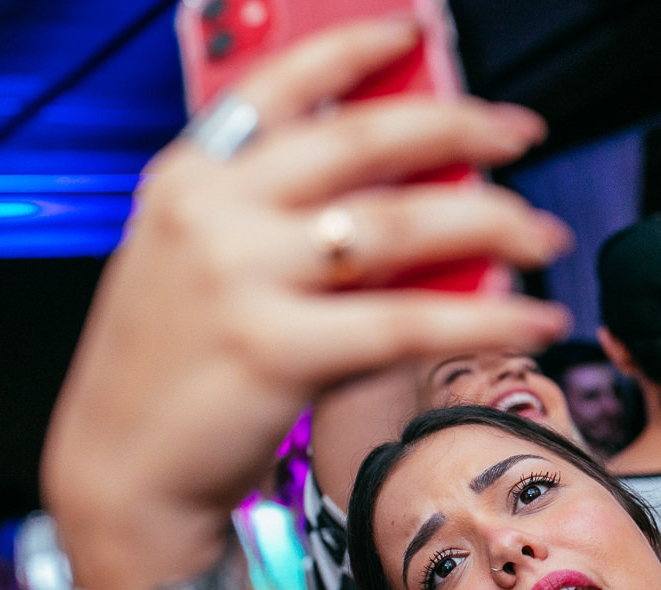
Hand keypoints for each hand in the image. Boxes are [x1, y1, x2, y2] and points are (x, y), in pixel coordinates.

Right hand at [42, 18, 572, 589]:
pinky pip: (409, 322)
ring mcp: (242, 278)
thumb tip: (403, 208)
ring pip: (398, 226)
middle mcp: (213, 214)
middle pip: (361, 141)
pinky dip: (486, 319)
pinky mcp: (278, 350)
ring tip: (541, 233)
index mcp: (187, 180)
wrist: (119, 475)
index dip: (354, 48)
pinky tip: (532, 320)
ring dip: (490, 222)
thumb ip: (274, 225)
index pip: (277, 85)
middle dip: (458, 126)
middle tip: (518, 132)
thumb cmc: (167, 377)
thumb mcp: (195, 270)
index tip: (416, 32)